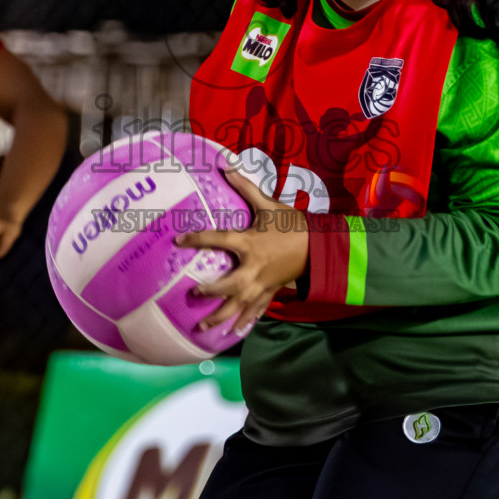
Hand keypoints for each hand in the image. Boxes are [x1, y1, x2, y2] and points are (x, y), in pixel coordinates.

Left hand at [172, 168, 308, 335]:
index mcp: (249, 243)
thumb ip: (246, 186)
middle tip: (192, 295)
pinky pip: (255, 310)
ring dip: (220, 317)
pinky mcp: (270, 292)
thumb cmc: (292, 225)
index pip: (217, 239)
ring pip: (238, 306)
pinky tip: (232, 333)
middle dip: (208, 293)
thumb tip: (227, 165)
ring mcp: (262, 284)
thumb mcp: (268, 205)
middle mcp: (253, 268)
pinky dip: (244, 322)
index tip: (178, 240)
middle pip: (226, 286)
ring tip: (202, 328)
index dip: (196, 239)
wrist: (319, 246)